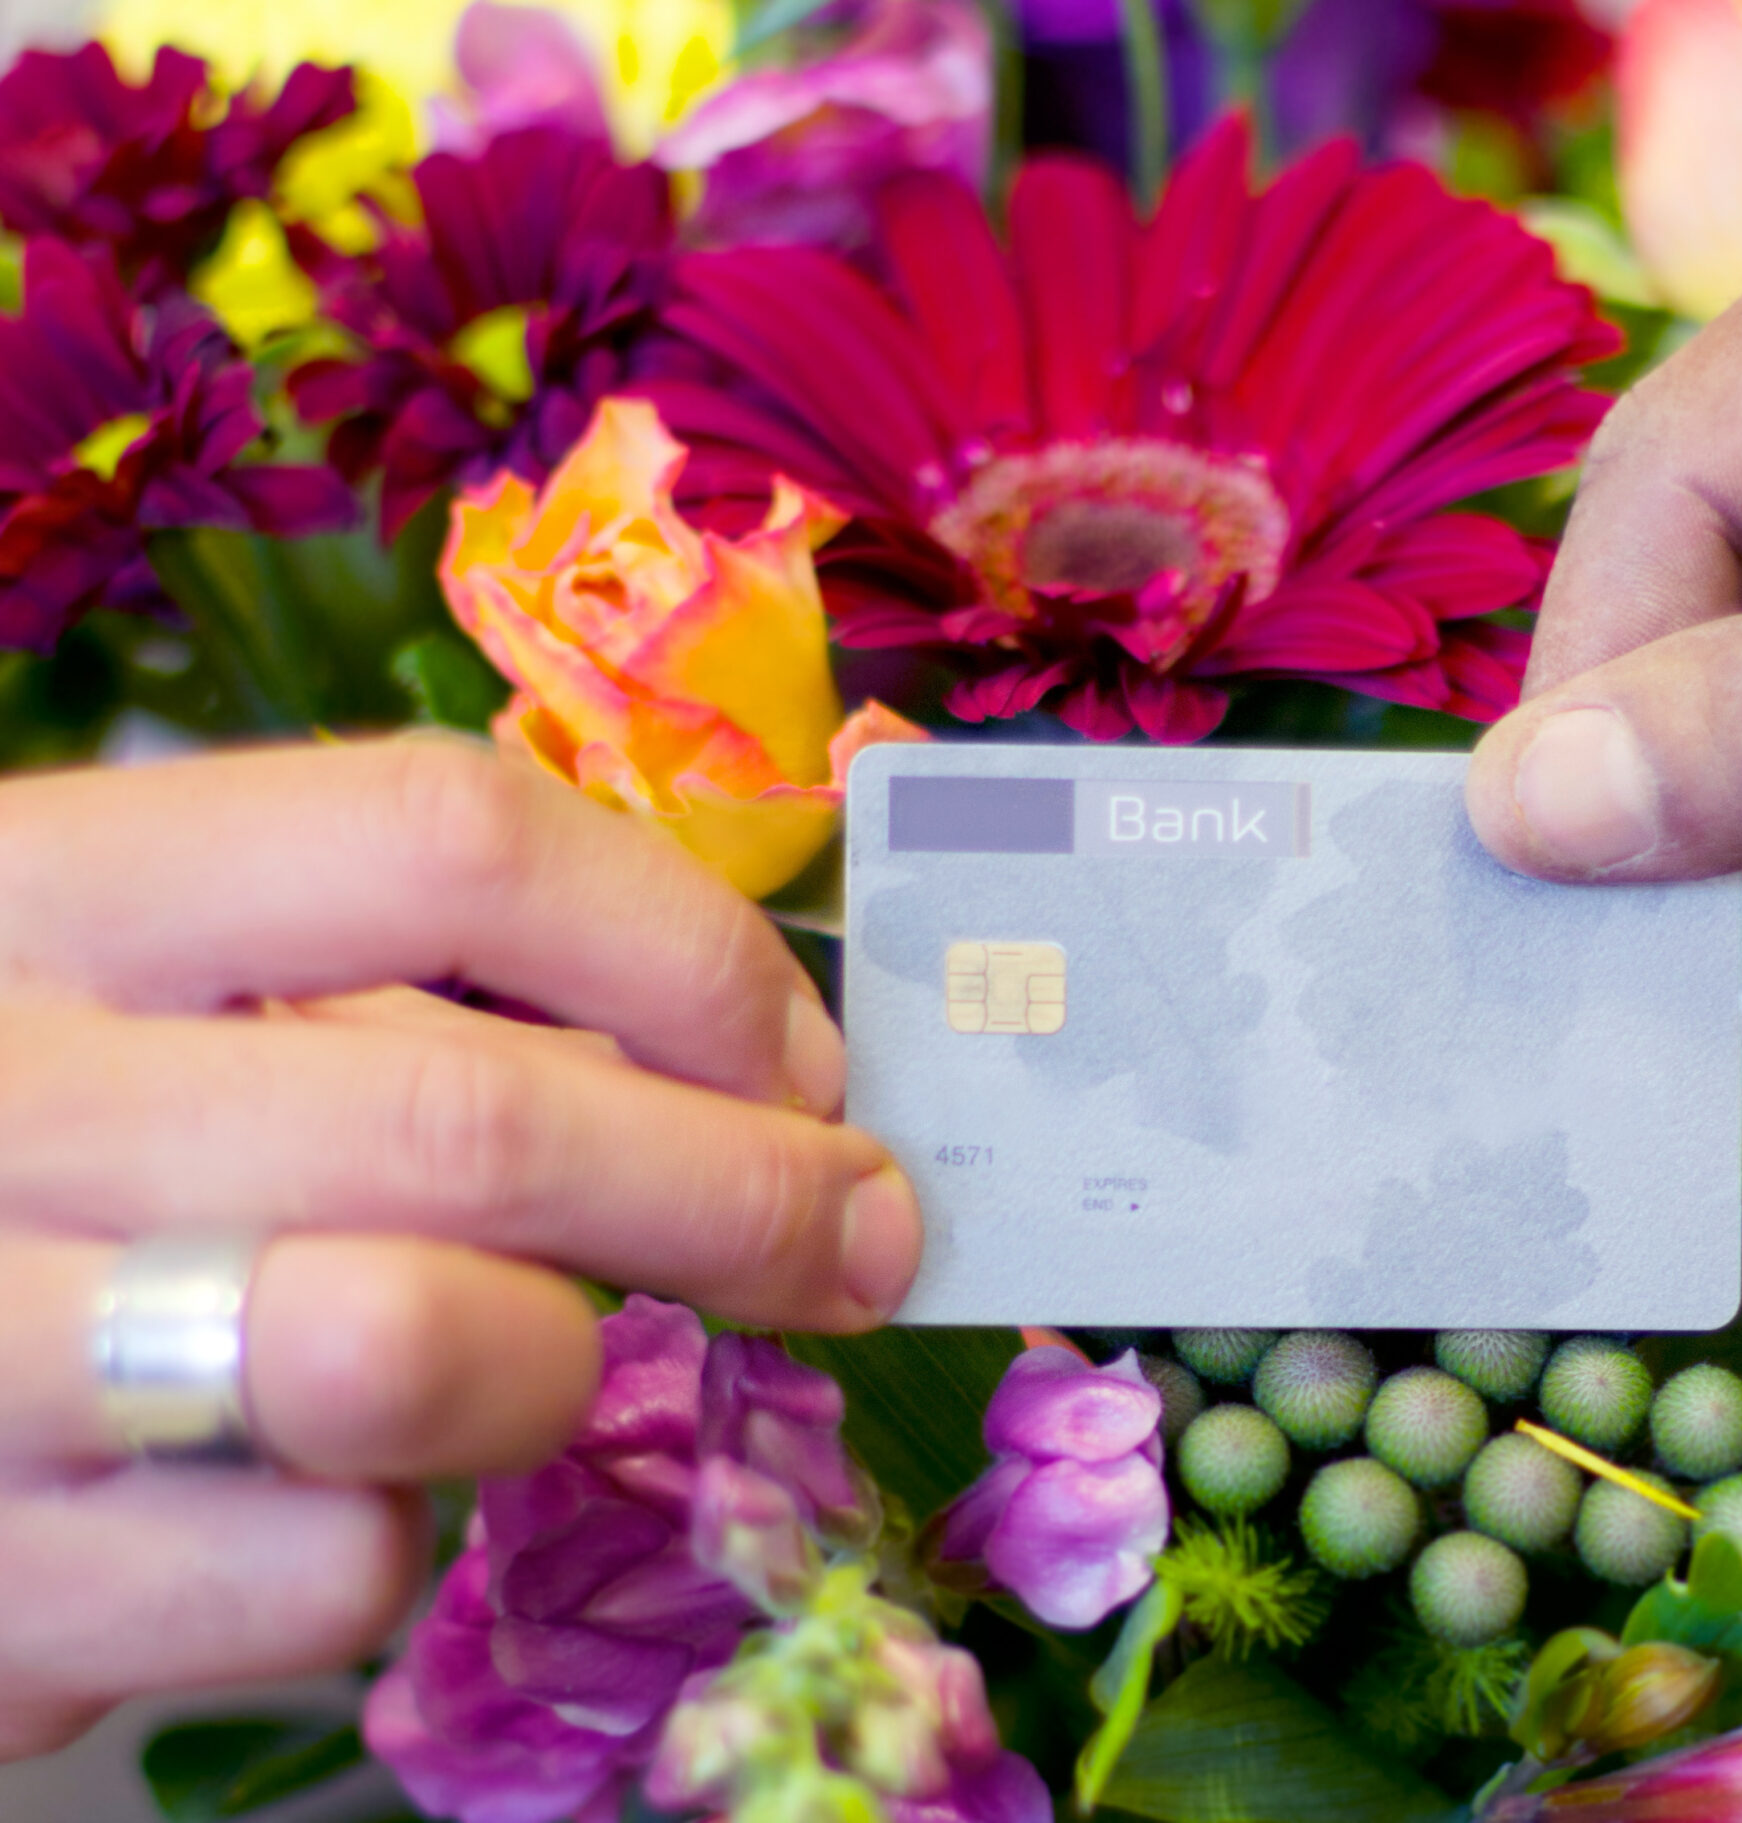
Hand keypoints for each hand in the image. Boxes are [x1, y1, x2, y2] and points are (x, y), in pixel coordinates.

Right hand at [0, 738, 918, 1757]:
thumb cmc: (28, 1161)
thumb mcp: (164, 1017)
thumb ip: (404, 1012)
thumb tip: (760, 1090)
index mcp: (45, 890)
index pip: (442, 836)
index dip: (684, 952)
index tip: (805, 1067)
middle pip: (471, 1115)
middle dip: (740, 1192)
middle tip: (861, 1242)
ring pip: (413, 1348)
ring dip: (552, 1367)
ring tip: (532, 1365)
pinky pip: (324, 1570)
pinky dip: (391, 1543)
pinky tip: (315, 1500)